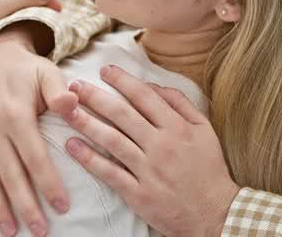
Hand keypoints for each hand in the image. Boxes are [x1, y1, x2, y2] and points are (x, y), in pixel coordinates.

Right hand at [0, 29, 79, 236]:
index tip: (61, 206)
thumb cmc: (26, 69)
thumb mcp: (48, 72)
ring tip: (10, 231)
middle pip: (11, 175)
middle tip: (40, 231)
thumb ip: (60, 91)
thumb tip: (73, 103)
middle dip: (26, 206)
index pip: (35, 158)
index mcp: (16, 115)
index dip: (49, 184)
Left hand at [61, 65, 240, 236]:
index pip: (144, 96)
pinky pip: (109, 172)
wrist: (214, 213)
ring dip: (86, 122)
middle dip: (95, 96)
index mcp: (178, 127)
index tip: (105, 70)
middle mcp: (161, 145)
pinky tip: (71, 146)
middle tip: (74, 84)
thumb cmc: (208, 168)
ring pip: (111, 140)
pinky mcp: (138, 194)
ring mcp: (148, 170)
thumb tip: (154, 85)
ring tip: (67, 110)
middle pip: (122, 114)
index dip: (122, 80)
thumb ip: (180, 104)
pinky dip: (88, 159)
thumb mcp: (204, 130)